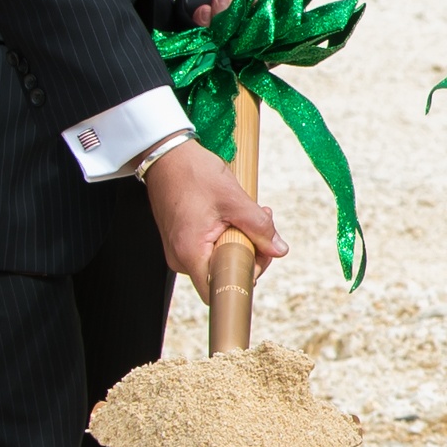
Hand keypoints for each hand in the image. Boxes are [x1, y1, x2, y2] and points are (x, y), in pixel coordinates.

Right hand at [142, 141, 283, 282]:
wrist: (166, 155)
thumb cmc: (194, 174)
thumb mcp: (234, 200)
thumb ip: (259, 227)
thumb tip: (279, 250)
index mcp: (190, 253)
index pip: (219, 291)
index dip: (245, 279)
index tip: (260, 255)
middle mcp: (180, 258)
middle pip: (223, 275)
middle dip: (251, 252)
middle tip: (263, 224)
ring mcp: (179, 250)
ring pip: (219, 260)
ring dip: (241, 240)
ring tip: (251, 213)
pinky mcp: (181, 240)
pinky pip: (210, 248)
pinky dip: (227, 235)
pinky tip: (235, 214)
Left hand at [169, 0, 284, 25]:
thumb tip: (261, 8)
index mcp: (269, 8)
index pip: (270, 30)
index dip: (261, 27)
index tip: (253, 12)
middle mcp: (249, 19)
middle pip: (245, 37)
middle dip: (236, 20)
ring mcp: (227, 21)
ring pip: (224, 36)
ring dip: (218, 17)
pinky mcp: (207, 20)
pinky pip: (203, 31)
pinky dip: (203, 19)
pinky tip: (203, 6)